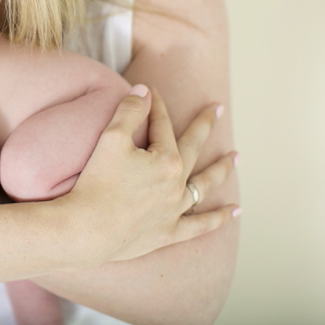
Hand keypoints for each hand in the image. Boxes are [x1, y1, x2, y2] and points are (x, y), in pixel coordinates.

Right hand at [54, 86, 238, 266]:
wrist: (88, 231)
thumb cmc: (96, 184)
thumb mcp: (110, 139)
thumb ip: (129, 111)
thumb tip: (144, 90)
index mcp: (166, 160)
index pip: (163, 125)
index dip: (155, 105)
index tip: (151, 91)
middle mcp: (176, 184)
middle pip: (193, 148)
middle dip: (204, 125)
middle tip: (218, 108)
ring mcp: (174, 210)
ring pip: (204, 185)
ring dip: (222, 169)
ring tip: (236, 157)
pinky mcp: (167, 233)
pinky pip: (200, 225)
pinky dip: (219, 218)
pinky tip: (235, 212)